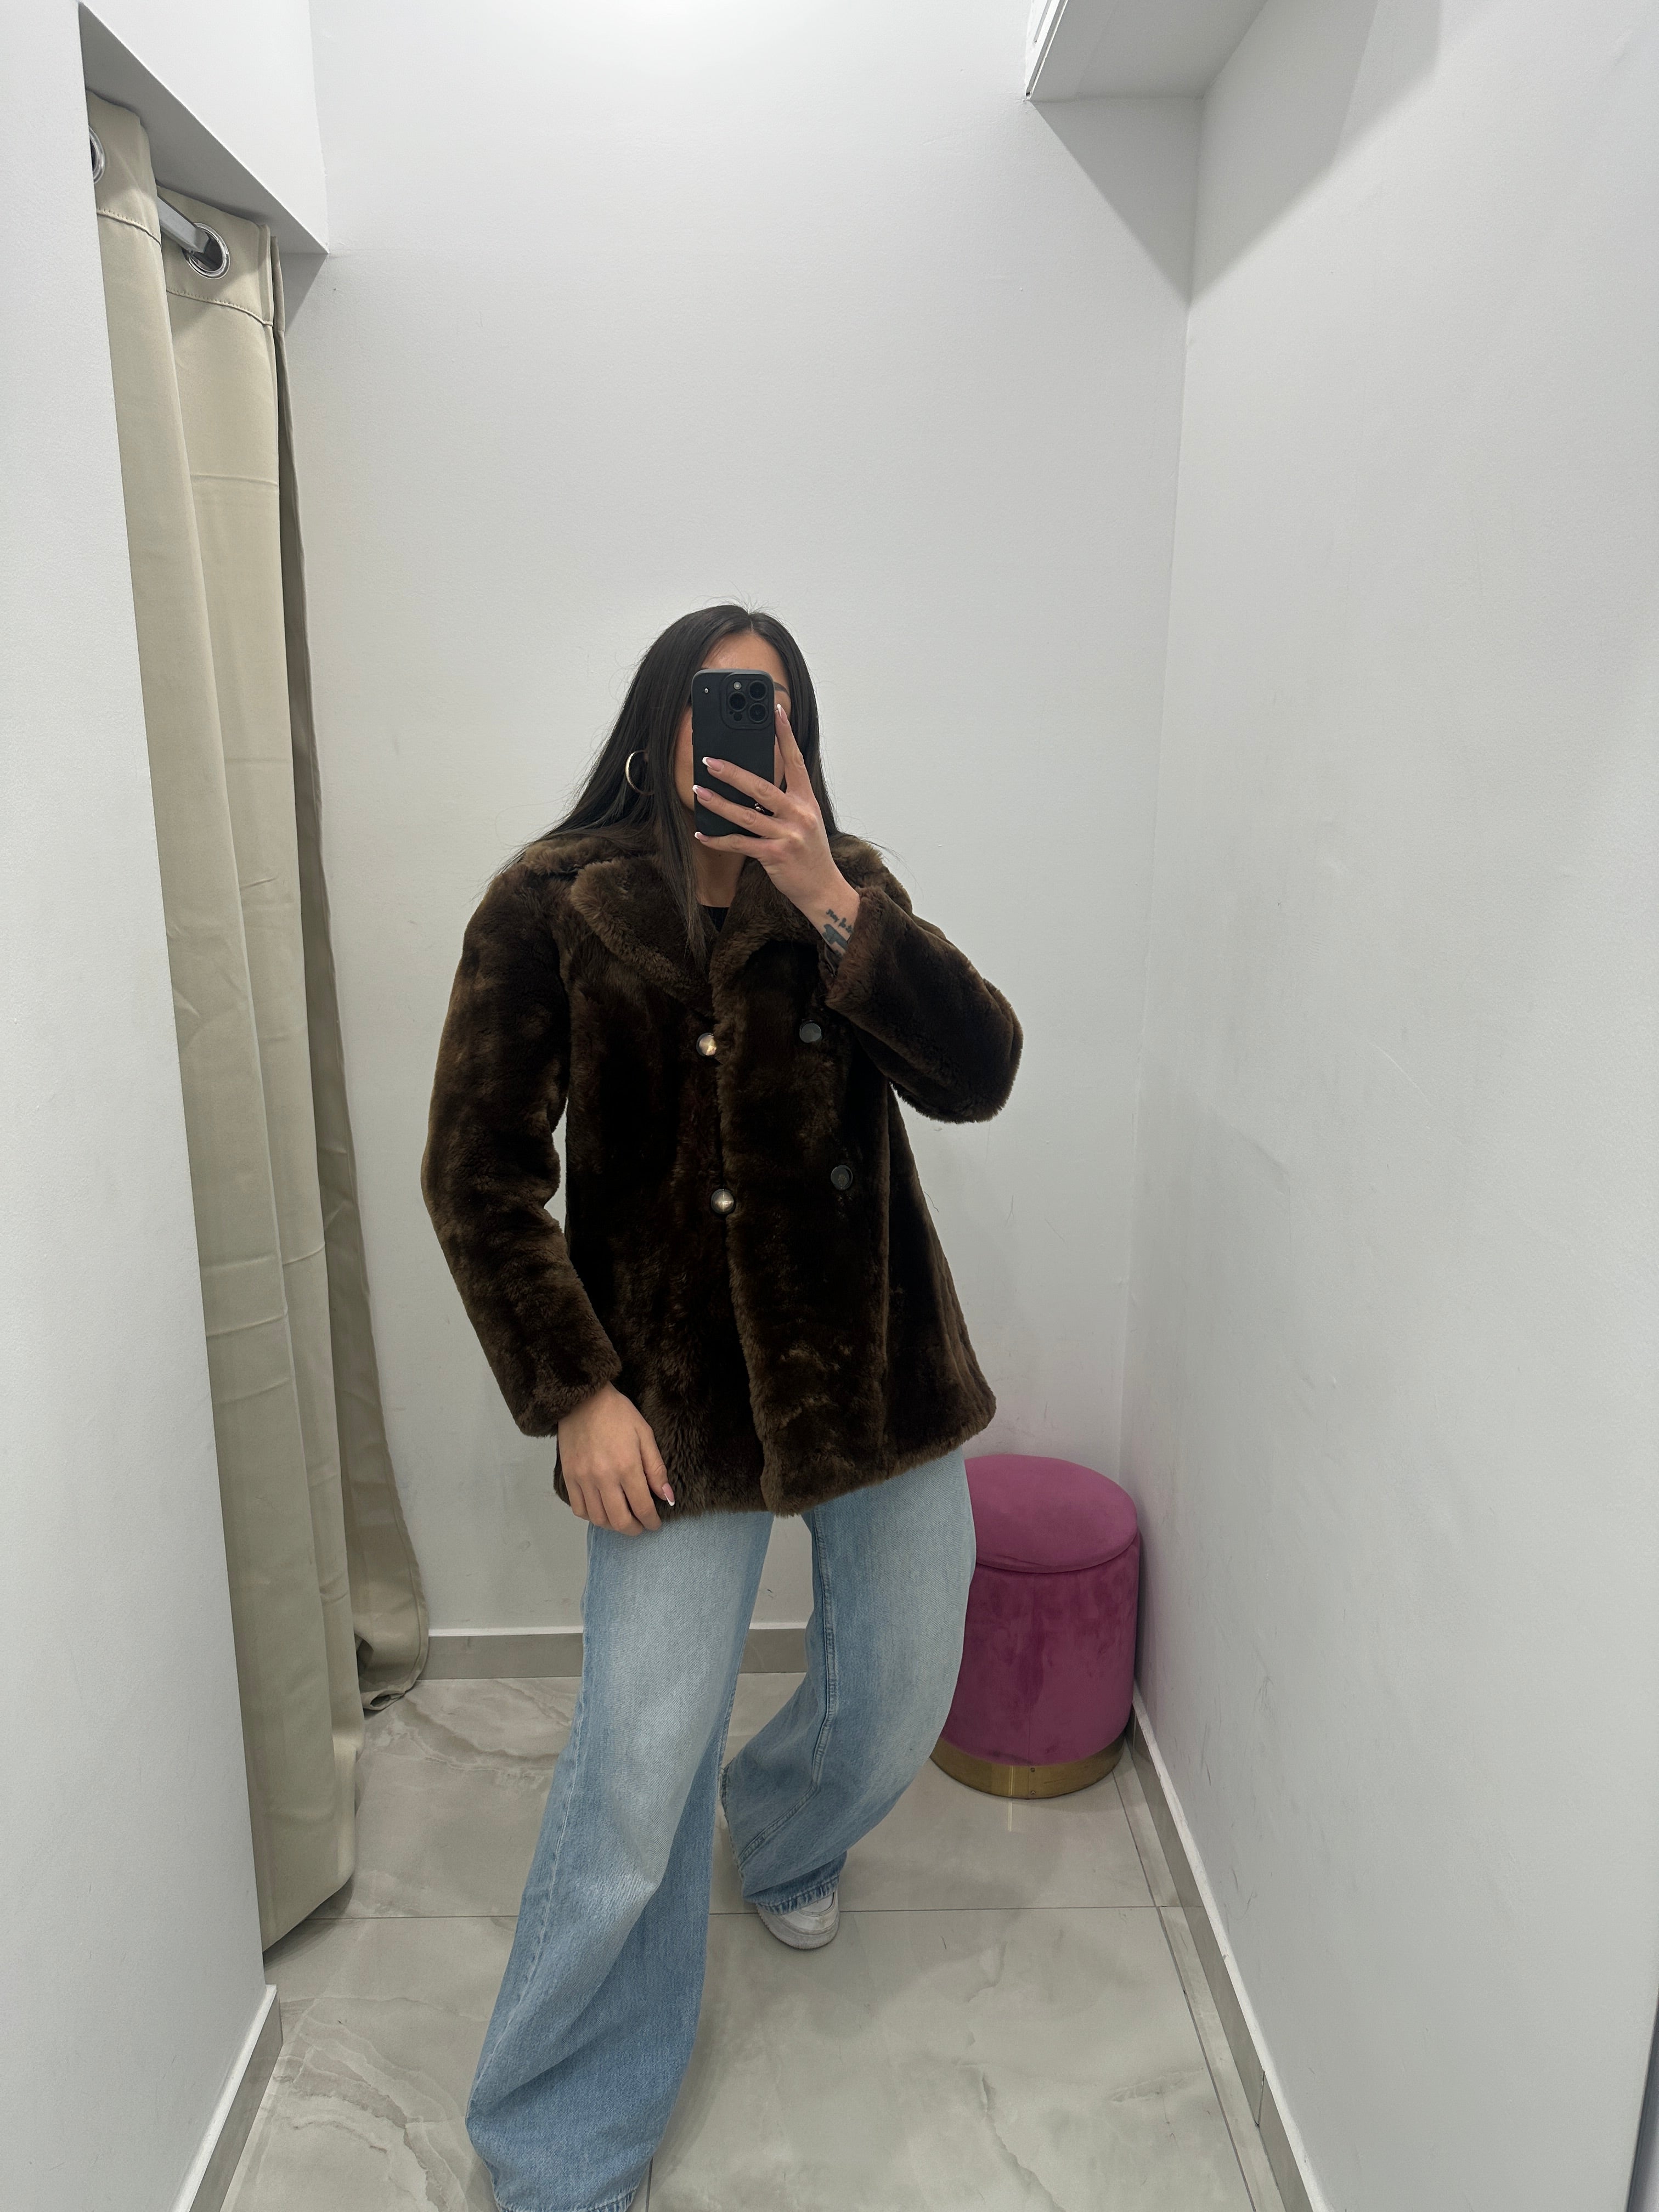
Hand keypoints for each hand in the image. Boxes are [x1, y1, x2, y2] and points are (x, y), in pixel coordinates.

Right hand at [557, 1382, 673, 1533]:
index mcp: (627, 1467)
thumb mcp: (645, 1435)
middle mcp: (603, 1477)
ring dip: (613, 1526)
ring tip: (622, 1520)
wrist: (583, 1399)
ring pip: (598, 1518)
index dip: (651, 1521)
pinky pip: (579, 1509)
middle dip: (634, 1529)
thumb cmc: (618, 1414)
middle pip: (620, 1520)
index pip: (642, 1507)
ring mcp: (583, 1479)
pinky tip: (602, 1510)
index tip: (655, 1524)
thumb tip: (667, 1497)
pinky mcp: (568, 1477)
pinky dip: (592, 1516)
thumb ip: (656, 1469)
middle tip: (641, 1526)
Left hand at [693, 701, 860, 954]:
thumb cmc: (810, 854)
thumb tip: (752, 785)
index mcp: (807, 800)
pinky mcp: (776, 855)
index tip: (774, 710)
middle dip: (733, 772)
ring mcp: (789, 834)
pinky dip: (719, 839)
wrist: (824, 889)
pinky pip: (741, 843)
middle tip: (709, 760)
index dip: (785, 735)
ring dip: (718, 803)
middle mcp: (800, 814)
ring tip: (697, 790)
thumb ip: (786, 802)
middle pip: (762, 786)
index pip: (795, 761)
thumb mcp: (805, 821)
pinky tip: (703, 833)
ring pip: (746, 815)